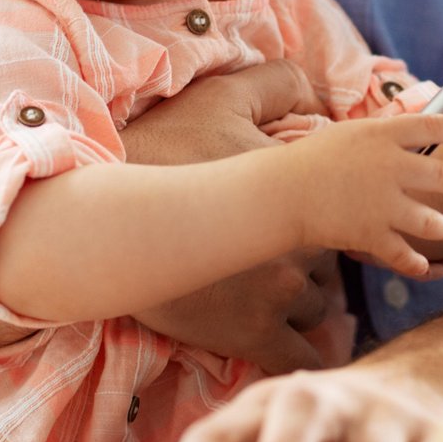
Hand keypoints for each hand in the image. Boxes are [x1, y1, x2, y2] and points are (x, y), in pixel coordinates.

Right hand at [122, 61, 338, 370]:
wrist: (105, 220)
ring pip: (320, 309)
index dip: (318, 216)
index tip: (299, 219)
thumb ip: (276, 84)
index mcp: (295, 194)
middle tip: (271, 256)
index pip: (337, 211)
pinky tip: (288, 341)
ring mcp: (277, 294)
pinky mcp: (251, 335)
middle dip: (310, 262)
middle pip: (331, 263)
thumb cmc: (158, 150)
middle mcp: (296, 246)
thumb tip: (315, 95)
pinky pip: (304, 357)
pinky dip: (304, 354)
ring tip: (264, 293)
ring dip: (301, 305)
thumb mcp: (219, 99)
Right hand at [279, 115, 442, 279]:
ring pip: (436, 223)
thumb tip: (419, 129)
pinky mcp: (371, 236)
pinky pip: (407, 257)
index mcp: (382, 136)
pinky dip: (417, 264)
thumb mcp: (352, 133)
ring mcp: (382, 205)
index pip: (434, 125)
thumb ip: (386, 134)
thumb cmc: (313, 159)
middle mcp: (389, 168)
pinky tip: (420, 263)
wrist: (280, 193)